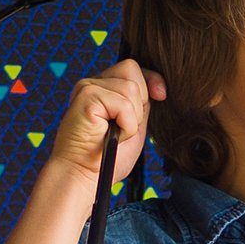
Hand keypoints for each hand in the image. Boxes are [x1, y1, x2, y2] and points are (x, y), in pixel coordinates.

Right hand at [45, 58, 161, 187]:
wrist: (82, 175)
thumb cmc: (105, 157)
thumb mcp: (132, 125)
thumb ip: (141, 105)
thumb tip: (157, 86)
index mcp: (102, 88)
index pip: (132, 68)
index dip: (151, 79)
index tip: (161, 95)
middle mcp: (92, 83)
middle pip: (132, 70)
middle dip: (139, 102)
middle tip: (122, 127)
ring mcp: (88, 88)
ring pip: (131, 88)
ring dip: (131, 119)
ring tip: (114, 134)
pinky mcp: (87, 97)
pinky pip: (123, 104)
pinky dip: (126, 126)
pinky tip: (111, 136)